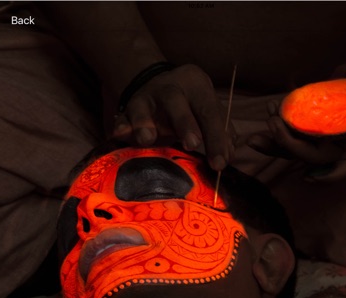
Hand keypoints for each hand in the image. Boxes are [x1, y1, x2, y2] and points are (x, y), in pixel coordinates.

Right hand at [112, 64, 233, 170]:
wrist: (159, 87)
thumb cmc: (191, 106)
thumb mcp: (208, 112)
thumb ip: (219, 132)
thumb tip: (226, 157)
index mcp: (196, 86)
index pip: (209, 111)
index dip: (216, 138)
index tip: (219, 164)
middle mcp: (169, 88)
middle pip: (176, 102)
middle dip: (184, 123)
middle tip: (192, 145)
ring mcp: (145, 98)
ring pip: (143, 107)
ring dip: (145, 124)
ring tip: (147, 139)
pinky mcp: (127, 109)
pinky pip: (122, 118)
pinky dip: (121, 127)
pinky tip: (119, 135)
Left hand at [248, 52, 345, 181]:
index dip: (331, 175)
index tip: (309, 177)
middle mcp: (343, 145)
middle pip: (313, 157)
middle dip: (291, 145)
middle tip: (275, 124)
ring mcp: (325, 138)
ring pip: (297, 149)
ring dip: (277, 139)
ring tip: (268, 117)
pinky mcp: (313, 127)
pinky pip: (292, 134)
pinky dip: (277, 129)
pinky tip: (267, 114)